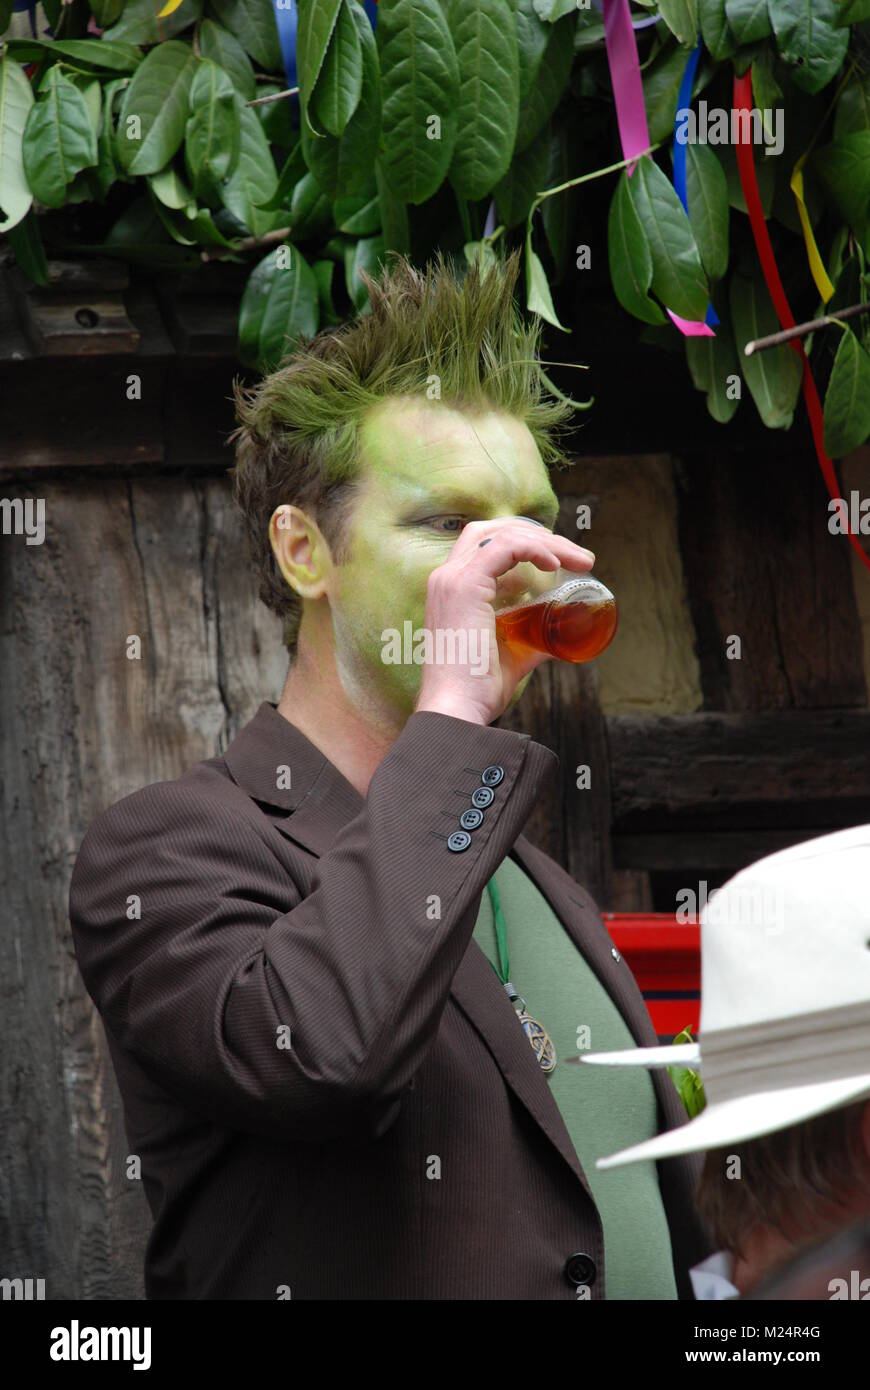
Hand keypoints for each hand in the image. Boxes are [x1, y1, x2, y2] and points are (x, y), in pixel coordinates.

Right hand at [413, 517, 594, 725]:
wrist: (456, 710)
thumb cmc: (478, 690)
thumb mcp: (513, 655)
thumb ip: (534, 640)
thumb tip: (564, 635)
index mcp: (452, 590)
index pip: (487, 545)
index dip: (527, 543)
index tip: (563, 561)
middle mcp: (446, 577)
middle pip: (494, 530)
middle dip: (540, 535)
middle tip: (577, 556)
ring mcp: (452, 579)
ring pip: (503, 533)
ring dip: (547, 541)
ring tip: (579, 559)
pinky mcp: (464, 586)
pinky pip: (505, 547)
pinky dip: (534, 548)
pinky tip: (555, 564)